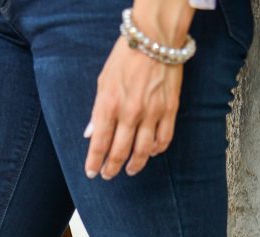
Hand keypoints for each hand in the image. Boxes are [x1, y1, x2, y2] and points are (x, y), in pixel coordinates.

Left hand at [83, 0, 194, 179]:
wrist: (154, 38)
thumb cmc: (126, 57)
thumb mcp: (103, 81)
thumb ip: (97, 111)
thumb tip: (90, 134)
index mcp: (110, 105)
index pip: (99, 143)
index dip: (94, 162)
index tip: (91, 173)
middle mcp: (130, 113)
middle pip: (120, 152)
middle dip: (112, 168)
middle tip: (108, 175)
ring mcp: (152, 113)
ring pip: (143, 151)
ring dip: (135, 165)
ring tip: (130, 170)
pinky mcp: (169, 110)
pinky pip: (164, 140)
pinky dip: (157, 150)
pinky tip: (151, 153)